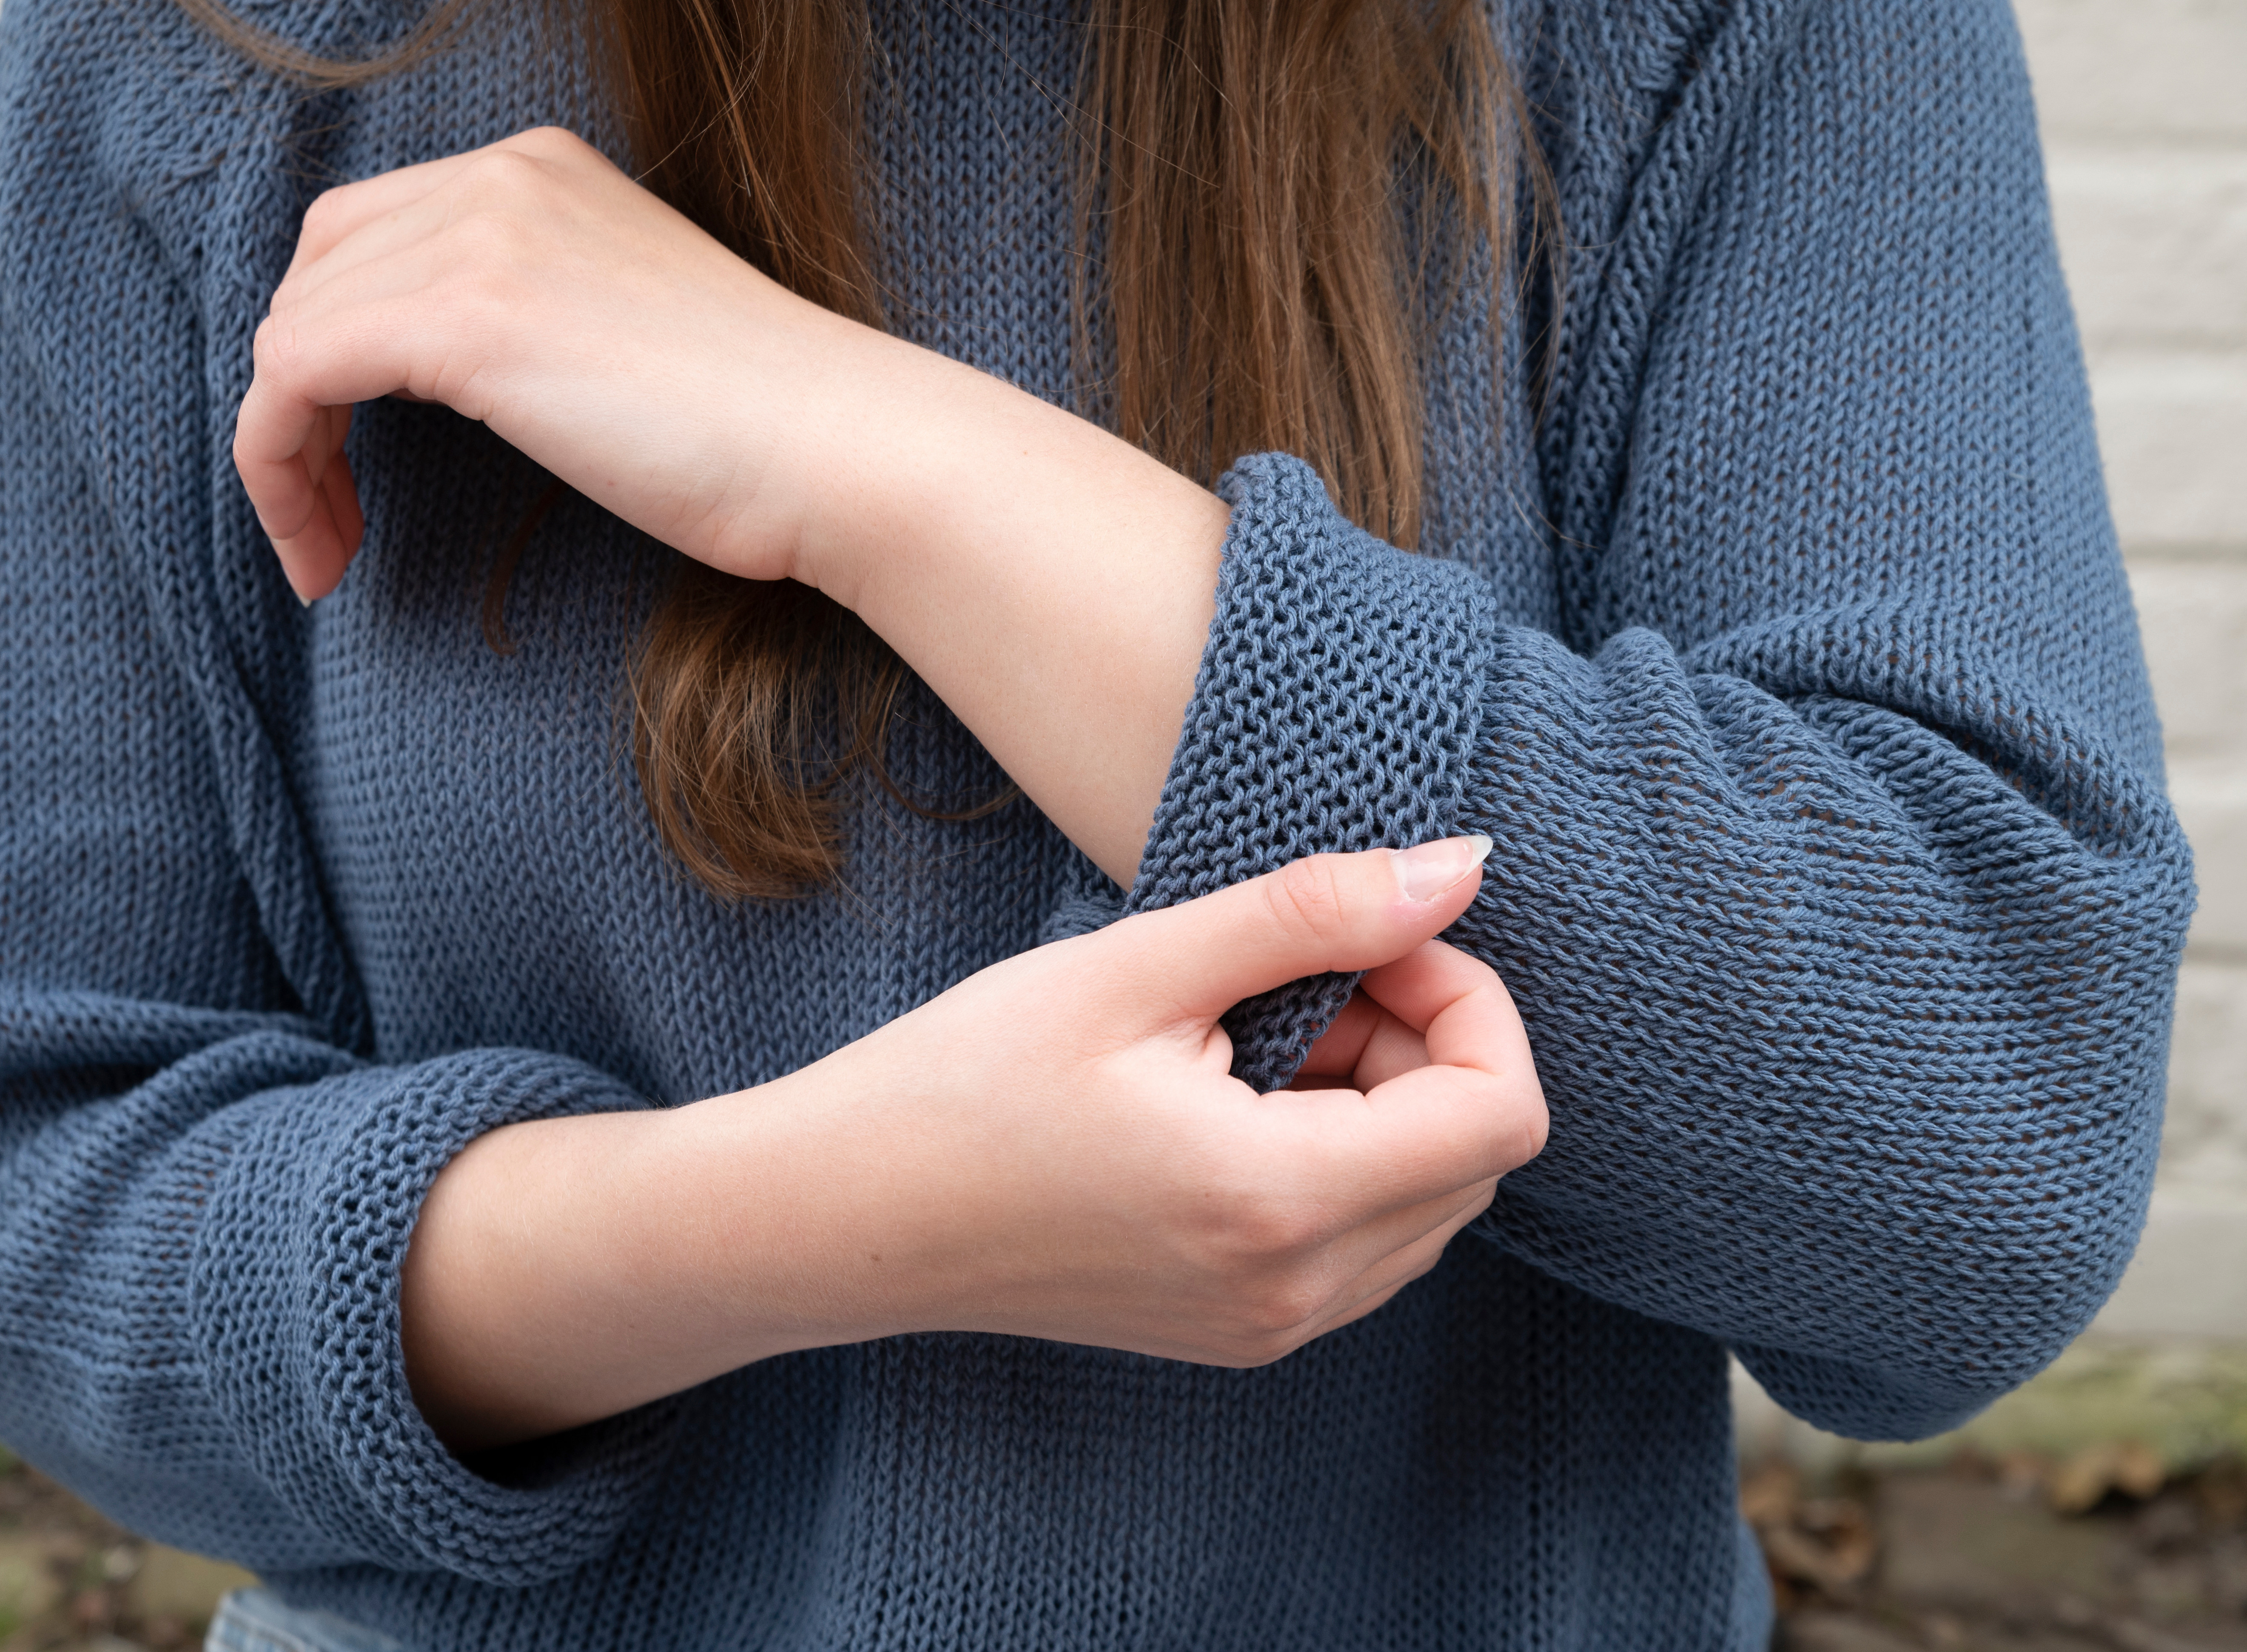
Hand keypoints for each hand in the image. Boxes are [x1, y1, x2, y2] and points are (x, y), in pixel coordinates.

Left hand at [237, 125, 1230, 883]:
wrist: (841, 450)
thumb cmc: (763, 434)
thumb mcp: (624, 342)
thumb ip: (535, 324)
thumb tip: (455, 385)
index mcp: (542, 174)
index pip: (370, 237)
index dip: (336, 353)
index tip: (366, 472)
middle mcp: (501, 179)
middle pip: (315, 273)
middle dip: (298, 400)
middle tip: (332, 520)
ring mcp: (482, 239)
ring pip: (288, 331)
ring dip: (283, 453)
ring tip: (330, 551)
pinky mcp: (469, 321)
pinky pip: (292, 377)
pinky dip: (280, 468)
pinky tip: (328, 550)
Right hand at [404, 837, 1544, 1444]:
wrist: (845, 1213)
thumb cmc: (963, 1080)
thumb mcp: (1137, 968)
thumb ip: (1313, 914)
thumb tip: (1463, 868)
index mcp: (1278, 1203)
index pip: (1500, 1110)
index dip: (1464, 998)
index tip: (1365, 941)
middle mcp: (1297, 1292)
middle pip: (1477, 1158)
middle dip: (1423, 1043)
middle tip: (1299, 980)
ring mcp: (1270, 1328)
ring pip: (1430, 1202)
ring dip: (1382, 1100)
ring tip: (1252, 1037)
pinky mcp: (1239, 1332)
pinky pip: (1365, 1243)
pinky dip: (1341, 1156)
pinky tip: (1233, 1099)